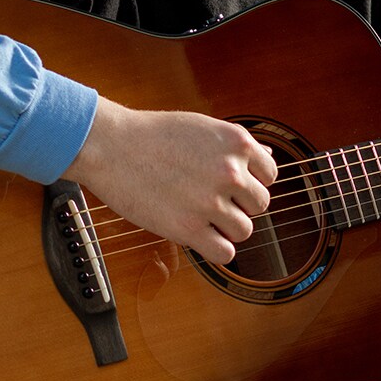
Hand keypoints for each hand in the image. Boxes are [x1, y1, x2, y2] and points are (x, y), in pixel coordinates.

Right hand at [61, 100, 276, 264]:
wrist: (110, 145)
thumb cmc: (153, 134)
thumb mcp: (204, 127)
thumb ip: (237, 146)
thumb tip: (268, 159)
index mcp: (237, 143)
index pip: (270, 175)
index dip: (251, 182)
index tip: (230, 185)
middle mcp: (230, 172)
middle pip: (260, 205)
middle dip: (239, 205)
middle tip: (211, 201)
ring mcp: (211, 201)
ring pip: (244, 230)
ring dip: (226, 228)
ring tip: (202, 217)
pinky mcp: (189, 229)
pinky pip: (224, 253)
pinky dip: (216, 249)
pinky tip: (199, 236)